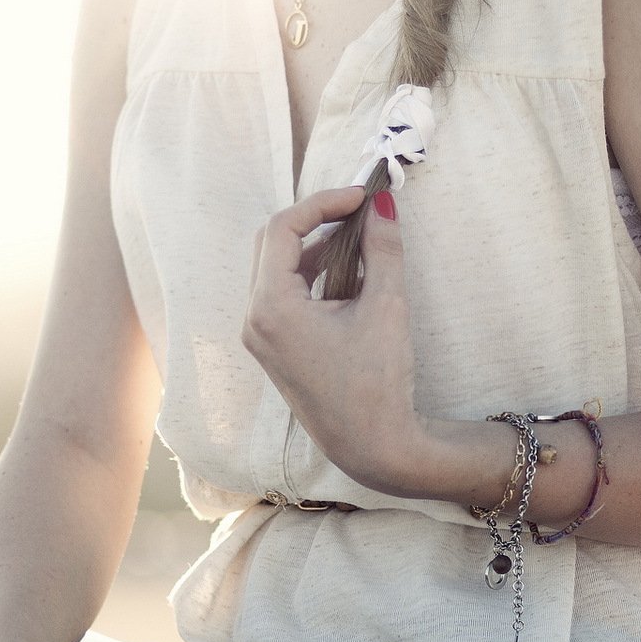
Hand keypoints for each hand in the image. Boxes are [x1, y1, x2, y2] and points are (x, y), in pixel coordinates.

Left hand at [241, 186, 431, 495]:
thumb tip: (382, 204)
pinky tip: (350, 272)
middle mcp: (254, 318)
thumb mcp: (386, 307)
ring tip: (361, 237)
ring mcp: (260, 334)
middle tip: (359, 208)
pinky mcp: (273, 346)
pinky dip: (312, 272)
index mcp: (271, 307)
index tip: (362, 195)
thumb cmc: (378, 382)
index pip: (284, 228)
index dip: (323, 202)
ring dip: (315, 245)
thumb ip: (382, 249)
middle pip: (273, 242)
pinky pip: (284, 292)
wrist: (372, 445)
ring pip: (278, 266)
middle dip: (315, 218)